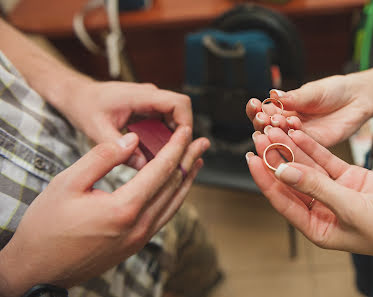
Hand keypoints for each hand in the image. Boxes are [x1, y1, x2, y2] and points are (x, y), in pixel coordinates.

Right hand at [0, 127, 209, 296]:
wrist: (38, 269)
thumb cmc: (46, 226)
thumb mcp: (67, 183)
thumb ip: (102, 158)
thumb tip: (132, 141)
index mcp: (124, 208)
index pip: (161, 170)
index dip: (176, 147)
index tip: (187, 131)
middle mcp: (139, 226)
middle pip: (173, 186)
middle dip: (189, 160)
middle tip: (203, 142)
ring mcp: (139, 239)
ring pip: (173, 203)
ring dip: (187, 179)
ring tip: (197, 162)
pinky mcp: (135, 245)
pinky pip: (164, 216)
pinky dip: (174, 197)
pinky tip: (176, 188)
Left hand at [56, 80, 192, 168]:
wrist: (76, 95)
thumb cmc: (84, 106)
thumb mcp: (97, 130)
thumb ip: (118, 149)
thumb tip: (143, 166)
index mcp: (139, 96)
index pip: (179, 103)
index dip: (186, 123)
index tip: (182, 144)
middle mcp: (149, 96)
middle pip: (181, 112)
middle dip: (182, 136)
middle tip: (173, 158)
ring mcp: (150, 102)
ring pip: (175, 119)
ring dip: (173, 138)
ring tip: (163, 158)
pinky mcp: (148, 109)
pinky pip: (165, 123)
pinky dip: (164, 138)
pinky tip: (153, 154)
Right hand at [246, 66, 372, 146]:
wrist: (358, 98)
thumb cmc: (334, 91)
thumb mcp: (312, 91)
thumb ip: (295, 97)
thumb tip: (274, 96)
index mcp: (284, 109)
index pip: (263, 111)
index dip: (256, 109)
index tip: (254, 104)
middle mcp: (289, 124)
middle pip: (268, 128)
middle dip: (263, 122)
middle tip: (263, 117)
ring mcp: (300, 135)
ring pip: (282, 138)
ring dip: (276, 131)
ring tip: (275, 123)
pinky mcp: (314, 144)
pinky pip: (300, 144)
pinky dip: (293, 137)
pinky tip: (291, 129)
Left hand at [246, 127, 372, 274]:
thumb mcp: (351, 210)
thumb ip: (317, 188)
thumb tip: (283, 171)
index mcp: (317, 227)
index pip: (282, 199)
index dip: (264, 179)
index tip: (251, 159)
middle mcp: (321, 210)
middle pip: (291, 179)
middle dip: (274, 158)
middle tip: (259, 136)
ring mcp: (334, 192)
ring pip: (306, 166)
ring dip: (291, 148)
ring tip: (275, 128)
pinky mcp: (348, 178)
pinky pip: (326, 160)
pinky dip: (313, 146)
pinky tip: (298, 132)